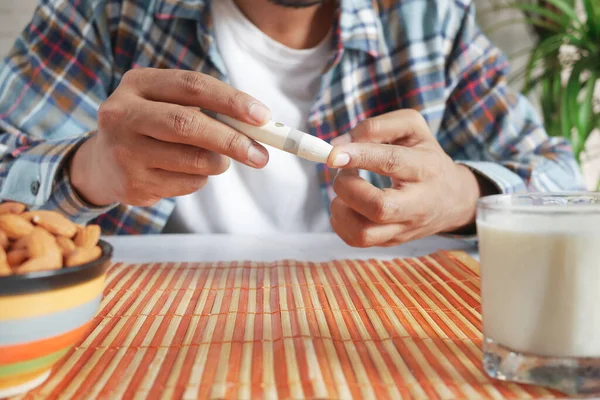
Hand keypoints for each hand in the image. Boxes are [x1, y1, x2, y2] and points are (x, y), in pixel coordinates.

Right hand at [70, 68, 270, 206]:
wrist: (102, 164)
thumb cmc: (152, 127)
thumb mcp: (168, 104)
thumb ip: (208, 109)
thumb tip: (260, 126)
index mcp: (137, 84)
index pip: (192, 86)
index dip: (231, 100)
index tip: (263, 116)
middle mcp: (122, 114)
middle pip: (187, 124)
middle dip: (231, 140)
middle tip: (261, 154)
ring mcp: (124, 152)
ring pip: (192, 160)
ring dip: (218, 162)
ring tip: (219, 160)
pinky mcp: (132, 185)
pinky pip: (186, 184)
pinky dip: (200, 179)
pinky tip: (186, 172)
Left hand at [327, 110, 483, 246]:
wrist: (453, 198)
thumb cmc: (425, 156)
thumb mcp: (412, 128)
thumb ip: (376, 127)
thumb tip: (337, 146)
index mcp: (425, 167)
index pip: (391, 162)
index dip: (359, 156)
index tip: (333, 154)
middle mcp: (418, 203)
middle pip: (379, 207)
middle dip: (348, 188)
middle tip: (343, 173)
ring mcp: (404, 228)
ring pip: (363, 233)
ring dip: (340, 208)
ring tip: (344, 191)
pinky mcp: (391, 241)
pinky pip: (356, 240)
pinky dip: (340, 222)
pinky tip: (346, 205)